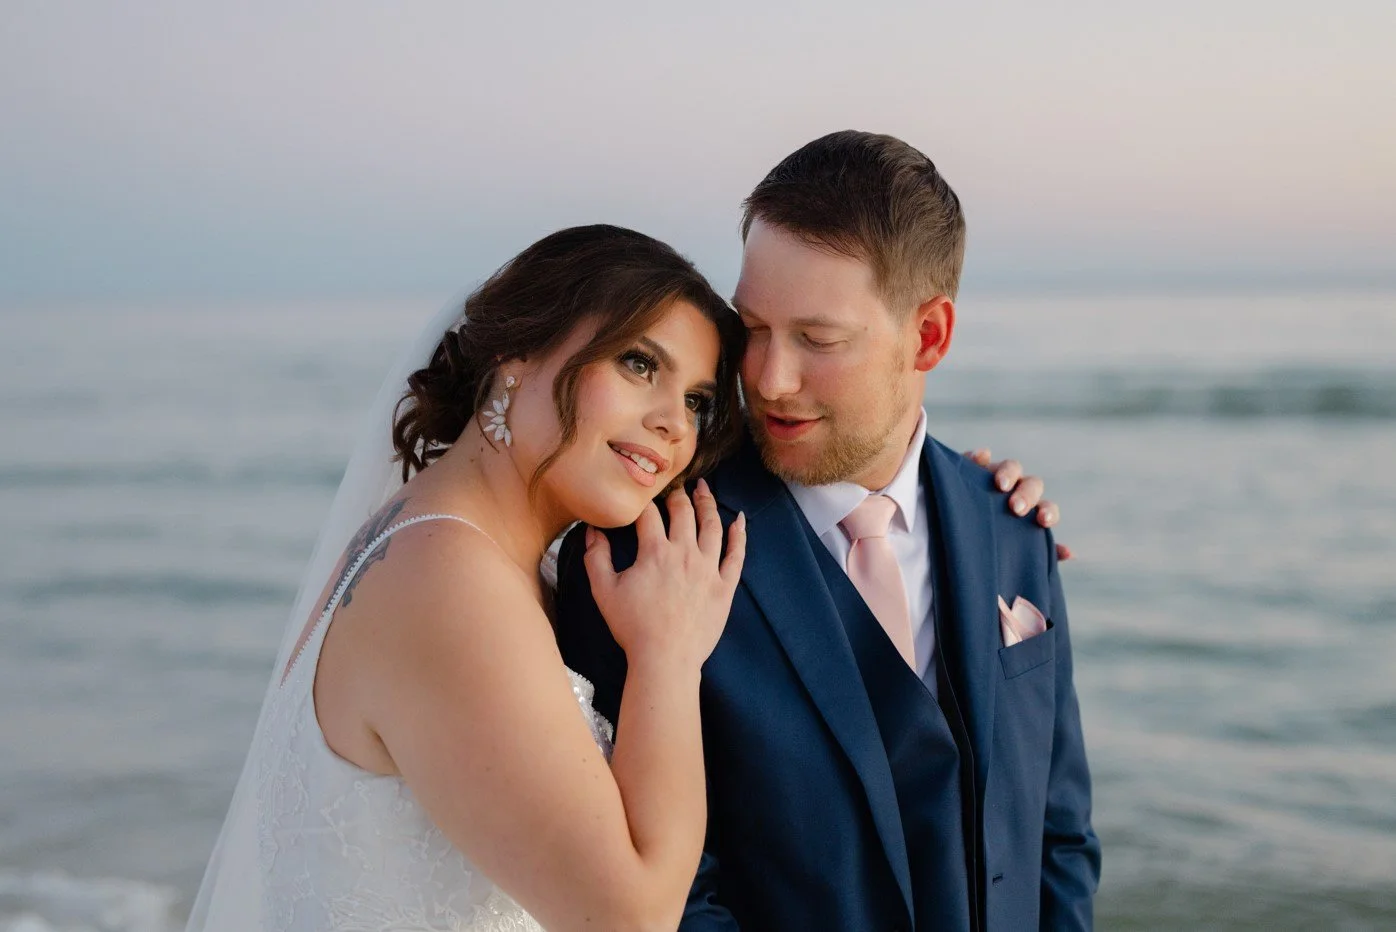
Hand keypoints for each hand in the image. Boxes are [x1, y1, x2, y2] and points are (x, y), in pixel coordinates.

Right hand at [584, 478, 746, 670]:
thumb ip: (596, 557)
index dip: (644, 500)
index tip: (641, 495)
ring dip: (708, 504)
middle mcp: (686, 553)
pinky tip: (740, 520)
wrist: (665, 659)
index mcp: (656, 552)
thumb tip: (592, 531)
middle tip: (676, 484)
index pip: (649, 513)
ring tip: (704, 489)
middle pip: (684, 512)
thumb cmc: (633, 627)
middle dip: (678, 494)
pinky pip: (737, 555)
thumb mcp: (604, 591)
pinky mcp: (725, 586)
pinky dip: (740, 535)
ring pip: (712, 526)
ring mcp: (709, 569)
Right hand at [963, 448, 1072, 561]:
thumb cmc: (989, 545)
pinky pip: (977, 458)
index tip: (1043, 521)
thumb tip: (1069, 553)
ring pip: (1011, 467)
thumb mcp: (1012, 552)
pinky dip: (979, 456)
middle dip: (1027, 495)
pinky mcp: (971, 469)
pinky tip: (980, 458)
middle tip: (1016, 509)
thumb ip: (1040, 552)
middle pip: (1031, 485)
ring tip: (1001, 486)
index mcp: (1030, 511)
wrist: (952, 535)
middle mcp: (1016, 490)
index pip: (1046, 507)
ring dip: (1009, 474)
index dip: (1048, 512)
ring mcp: (994, 477)